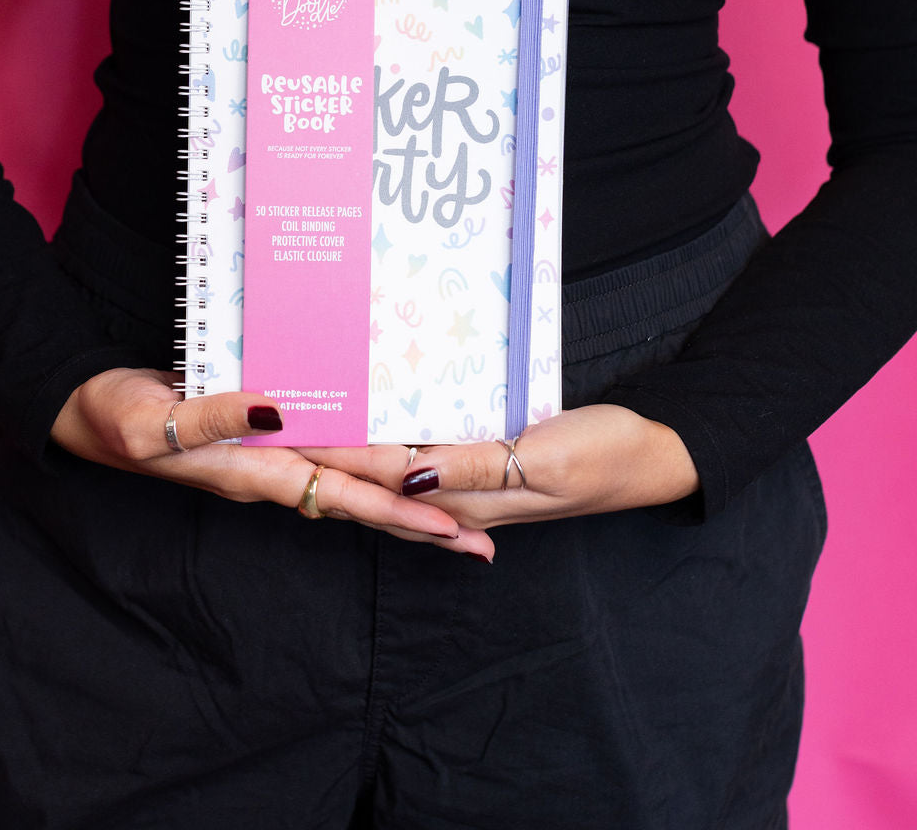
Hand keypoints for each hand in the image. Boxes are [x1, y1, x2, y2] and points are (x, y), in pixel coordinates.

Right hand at [50, 367, 490, 555]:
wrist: (81, 410)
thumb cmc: (112, 417)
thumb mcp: (154, 420)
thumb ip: (214, 419)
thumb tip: (277, 413)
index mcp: (250, 474)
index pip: (339, 496)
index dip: (395, 512)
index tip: (449, 528)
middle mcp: (267, 474)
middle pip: (357, 503)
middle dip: (417, 524)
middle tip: (479, 542)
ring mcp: (263, 459)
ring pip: (346, 481)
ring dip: (398, 496)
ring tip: (453, 508)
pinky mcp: (257, 437)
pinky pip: (322, 453)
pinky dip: (362, 458)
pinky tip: (386, 451)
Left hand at [303, 405, 699, 539]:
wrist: (653, 458)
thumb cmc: (604, 455)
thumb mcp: (542, 459)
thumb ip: (474, 467)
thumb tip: (406, 476)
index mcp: (467, 501)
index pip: (380, 477)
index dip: (329, 456)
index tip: (282, 433)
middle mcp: (460, 500)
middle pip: (376, 484)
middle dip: (325, 459)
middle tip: (274, 425)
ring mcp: (473, 488)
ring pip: (395, 475)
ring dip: (352, 453)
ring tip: (305, 427)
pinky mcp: (487, 469)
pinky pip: (426, 461)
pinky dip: (391, 447)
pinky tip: (376, 429)